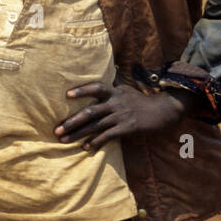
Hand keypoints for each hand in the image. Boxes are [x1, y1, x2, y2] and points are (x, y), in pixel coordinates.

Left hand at [56, 82, 186, 150]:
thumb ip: (112, 83)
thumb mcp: (125, 89)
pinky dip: (96, 142)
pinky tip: (86, 148)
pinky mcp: (128, 128)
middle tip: (56, 130)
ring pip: (96, 126)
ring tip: (63, 140)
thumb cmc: (141, 100)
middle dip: (71, 122)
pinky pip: (109, 136)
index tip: (67, 95)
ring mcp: (121, 116)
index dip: (82, 90)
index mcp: (114, 92)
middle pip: (90, 111)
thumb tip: (104, 72)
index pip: (96, 87)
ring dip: (78, 134)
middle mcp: (116, 103)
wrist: (165, 111)